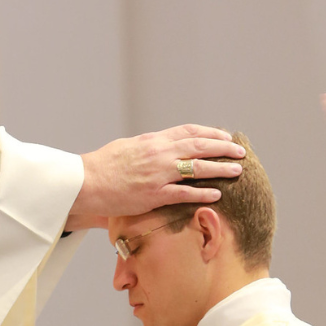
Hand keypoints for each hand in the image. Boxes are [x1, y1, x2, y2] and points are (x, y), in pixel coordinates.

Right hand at [68, 125, 245, 228]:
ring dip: (220, 168)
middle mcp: (159, 153)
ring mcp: (158, 174)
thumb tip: (163, 144)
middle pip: (199, 146)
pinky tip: (217, 194)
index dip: (210, 133)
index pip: (189, 131)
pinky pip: (184, 193)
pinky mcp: (154, 194)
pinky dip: (203, 193)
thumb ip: (149, 146)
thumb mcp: (128, 146)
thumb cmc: (103, 165)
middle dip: (223, 148)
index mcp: (153, 140)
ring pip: (197, 168)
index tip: (225, 136)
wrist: (86, 182)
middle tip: (240, 151)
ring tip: (238, 170)